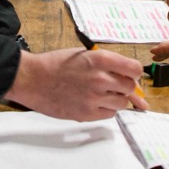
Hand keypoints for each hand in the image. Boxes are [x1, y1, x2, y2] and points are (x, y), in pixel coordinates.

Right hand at [4, 47, 146, 121]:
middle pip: (130, 87)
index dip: (134, 72)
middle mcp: (100, 79)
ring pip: (122, 103)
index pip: (134, 69)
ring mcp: (94, 98)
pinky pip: (109, 115)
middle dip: (127, 86)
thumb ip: (105, 63)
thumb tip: (126, 74)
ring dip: (117, 99)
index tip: (131, 74)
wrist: (33, 80)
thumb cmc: (56, 64)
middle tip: (117, 85)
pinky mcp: (87, 114)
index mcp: (99, 59)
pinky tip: (95, 102)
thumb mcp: (83, 54)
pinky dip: (106, 109)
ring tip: (103, 93)